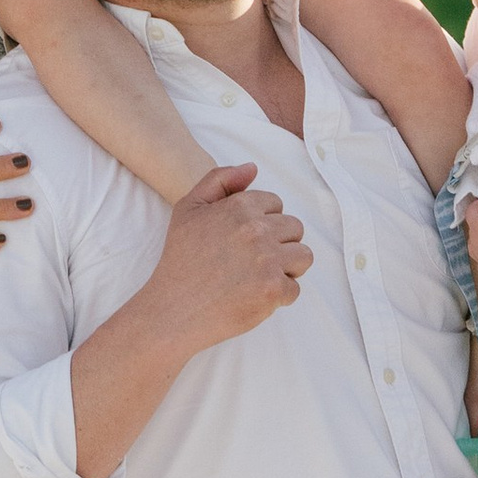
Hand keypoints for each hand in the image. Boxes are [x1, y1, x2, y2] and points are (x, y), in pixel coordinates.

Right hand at [147, 161, 309, 354]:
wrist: (173, 309)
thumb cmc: (180, 261)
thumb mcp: (188, 209)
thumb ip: (219, 180)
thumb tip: (253, 168)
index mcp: (239, 206)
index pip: (276, 205)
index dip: (262, 223)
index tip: (243, 241)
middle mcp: (256, 229)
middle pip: (295, 228)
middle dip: (278, 244)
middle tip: (250, 262)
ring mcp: (268, 260)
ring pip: (304, 256)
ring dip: (287, 267)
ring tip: (260, 276)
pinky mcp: (273, 289)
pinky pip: (295, 287)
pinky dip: (278, 296)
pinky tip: (254, 296)